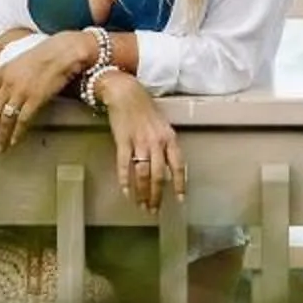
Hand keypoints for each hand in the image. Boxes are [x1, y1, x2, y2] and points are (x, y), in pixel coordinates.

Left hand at [0, 35, 86, 151]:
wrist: (63, 51)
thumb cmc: (46, 53)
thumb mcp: (20, 61)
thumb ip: (9, 76)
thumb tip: (4, 90)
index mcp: (3, 72)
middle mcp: (8, 83)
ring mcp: (21, 91)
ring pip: (5, 119)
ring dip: (1, 136)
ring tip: (0, 148)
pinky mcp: (35, 99)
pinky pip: (22, 120)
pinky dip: (17, 133)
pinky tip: (15, 140)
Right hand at [99, 73, 184, 212]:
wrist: (126, 93)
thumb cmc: (146, 109)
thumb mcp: (163, 126)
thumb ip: (166, 146)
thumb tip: (168, 168)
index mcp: (169, 138)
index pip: (178, 165)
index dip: (180, 184)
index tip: (180, 200)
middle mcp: (156, 142)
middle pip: (159, 175)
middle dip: (157, 195)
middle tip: (154, 210)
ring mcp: (139, 142)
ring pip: (143, 174)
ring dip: (142, 193)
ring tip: (141, 205)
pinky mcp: (123, 141)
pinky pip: (125, 165)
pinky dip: (125, 181)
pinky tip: (125, 192)